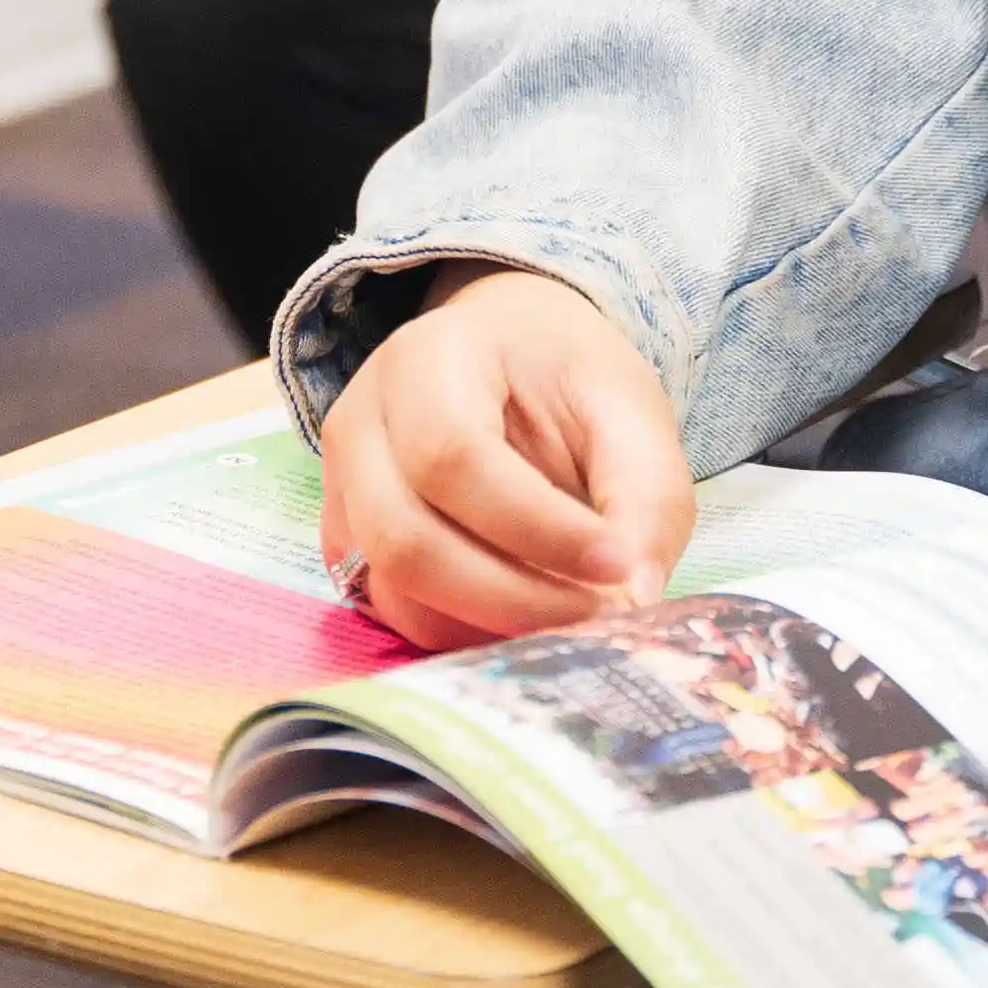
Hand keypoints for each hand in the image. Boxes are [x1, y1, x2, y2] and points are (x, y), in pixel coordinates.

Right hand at [317, 267, 698, 649]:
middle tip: (599, 616)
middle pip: (405, 541)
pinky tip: (525, 616)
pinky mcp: (345, 541)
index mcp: (428, 358)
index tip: (619, 566)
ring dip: (486, 626)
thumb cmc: (563, 377)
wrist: (507, 355)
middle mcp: (360, 422)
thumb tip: (634, 599)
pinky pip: (390, 610)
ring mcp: (341, 487)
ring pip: (391, 590)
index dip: (538, 529)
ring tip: (571, 617)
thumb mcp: (627, 407)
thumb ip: (646, 495)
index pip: (456, 456)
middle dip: (511, 599)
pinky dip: (462, 631)